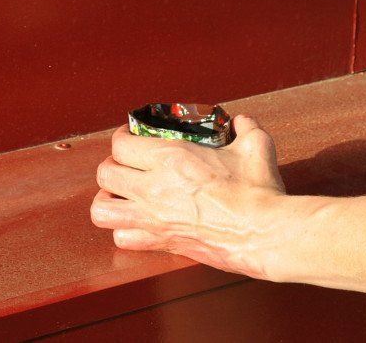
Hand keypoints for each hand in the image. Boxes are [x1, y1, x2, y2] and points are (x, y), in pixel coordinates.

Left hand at [91, 115, 287, 279]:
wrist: (262, 234)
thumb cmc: (257, 190)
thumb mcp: (255, 145)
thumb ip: (244, 127)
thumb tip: (240, 122)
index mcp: (171, 158)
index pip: (121, 145)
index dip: (122, 136)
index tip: (132, 135)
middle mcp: (154, 189)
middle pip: (105, 174)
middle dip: (112, 164)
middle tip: (127, 162)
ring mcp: (154, 219)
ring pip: (103, 210)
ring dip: (107, 198)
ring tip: (122, 193)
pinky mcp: (162, 243)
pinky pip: (122, 239)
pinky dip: (123, 230)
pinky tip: (138, 221)